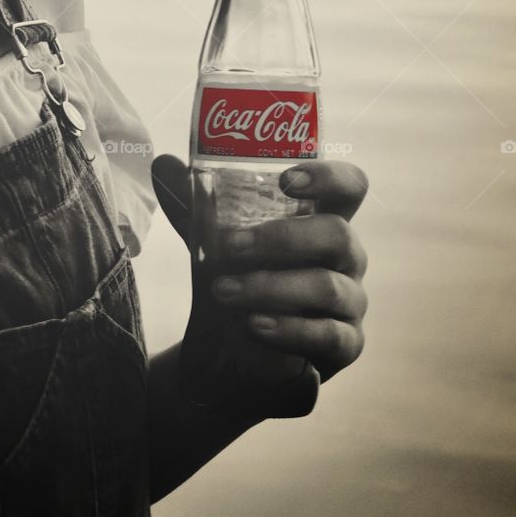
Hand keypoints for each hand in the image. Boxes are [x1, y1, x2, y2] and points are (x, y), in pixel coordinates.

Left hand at [151, 157, 368, 385]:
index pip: (349, 186)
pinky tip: (254, 325)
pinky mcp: (346, 345)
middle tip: (231, 245)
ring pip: (328, 287)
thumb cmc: (236, 278)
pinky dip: (289, 329)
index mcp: (322, 218)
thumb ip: (194, 204)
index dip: (327, 177)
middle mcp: (346, 256)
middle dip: (282, 238)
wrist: (228, 353)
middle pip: (337, 235)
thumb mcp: (213, 242)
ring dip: (271, 287)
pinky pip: (329, 336)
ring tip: (224, 291)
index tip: (285, 179)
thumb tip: (164, 163)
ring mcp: (351, 301)